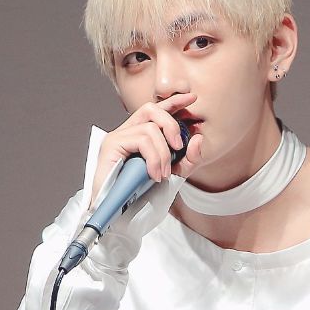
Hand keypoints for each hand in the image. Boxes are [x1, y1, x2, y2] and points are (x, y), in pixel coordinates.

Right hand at [90, 92, 203, 208]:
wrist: (119, 212)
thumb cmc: (142, 192)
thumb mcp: (175, 173)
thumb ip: (189, 158)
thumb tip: (198, 138)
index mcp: (139, 133)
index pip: (156, 109)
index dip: (174, 101)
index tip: (192, 98)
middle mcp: (127, 131)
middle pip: (151, 109)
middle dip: (171, 125)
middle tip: (179, 147)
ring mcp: (117, 136)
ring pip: (149, 128)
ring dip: (162, 153)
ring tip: (162, 174)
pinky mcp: (111, 145)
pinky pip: (141, 140)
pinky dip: (153, 157)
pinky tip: (153, 174)